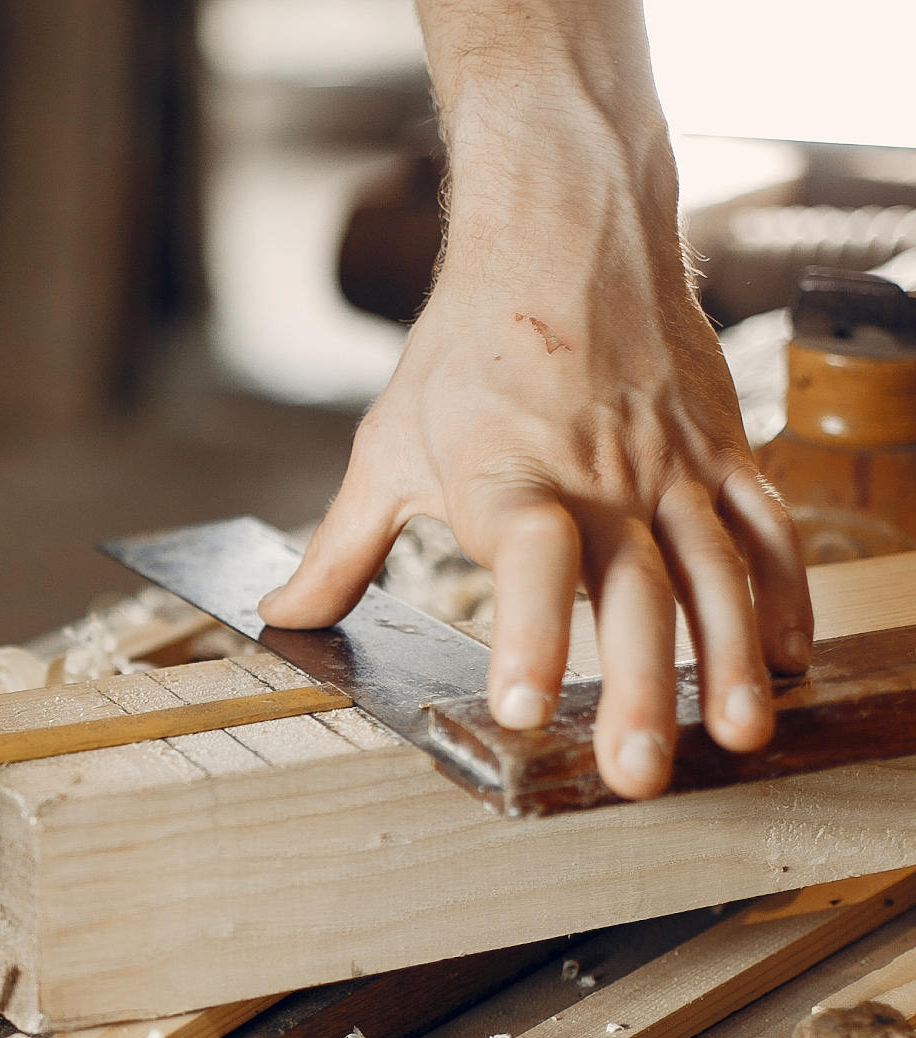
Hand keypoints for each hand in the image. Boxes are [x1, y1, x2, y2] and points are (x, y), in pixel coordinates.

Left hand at [260, 0, 811, 802]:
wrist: (563, 233)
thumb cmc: (466, 348)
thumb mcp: (387, 447)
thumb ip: (339, 550)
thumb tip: (279, 617)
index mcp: (507, 475)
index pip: (526, 560)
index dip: (528, 633)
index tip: (521, 705)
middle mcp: (599, 475)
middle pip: (633, 588)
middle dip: (643, 687)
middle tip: (638, 773)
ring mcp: (669, 464)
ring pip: (715, 568)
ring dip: (732, 658)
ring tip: (739, 734)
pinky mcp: (721, 449)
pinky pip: (766, 527)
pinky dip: (784, 594)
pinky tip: (789, 660)